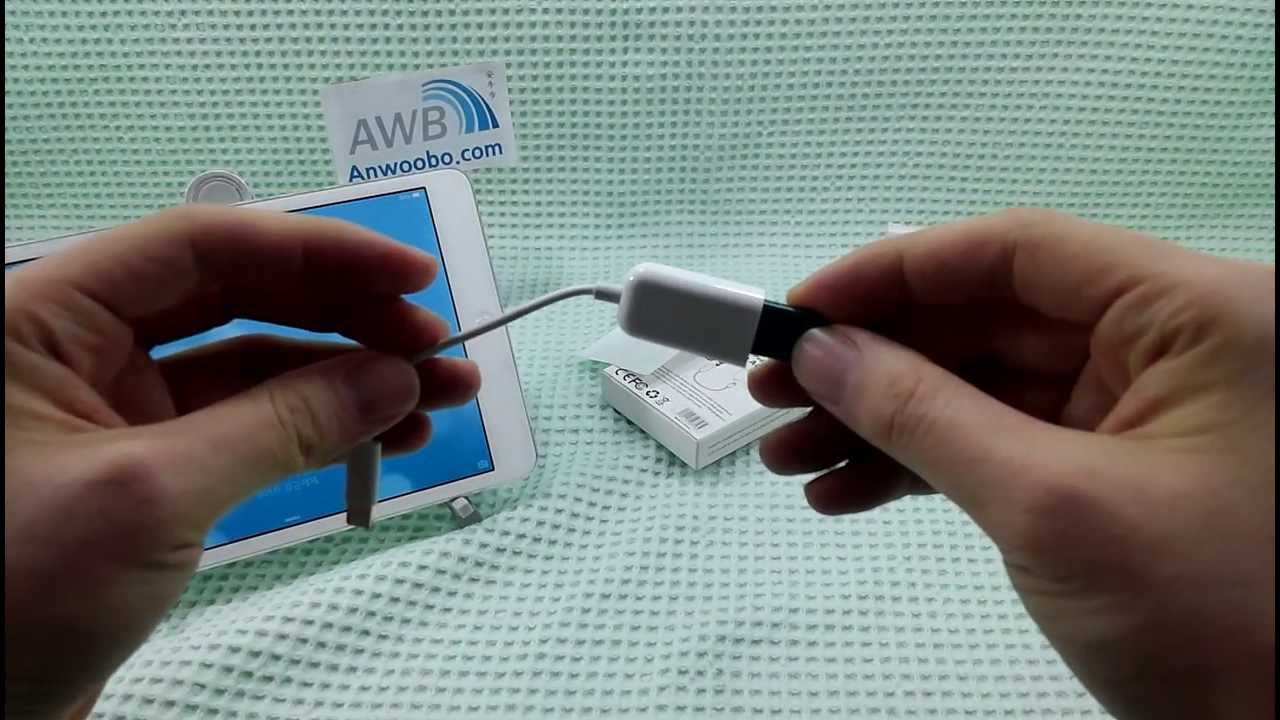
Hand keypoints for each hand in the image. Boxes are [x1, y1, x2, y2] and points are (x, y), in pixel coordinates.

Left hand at [4, 206, 480, 717]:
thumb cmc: (12, 594)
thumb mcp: (151, 496)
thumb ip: (280, 425)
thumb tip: (395, 377)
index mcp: (48, 317)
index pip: (204, 249)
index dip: (319, 252)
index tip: (413, 276)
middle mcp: (83, 349)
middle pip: (240, 299)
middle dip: (348, 320)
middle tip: (440, 345)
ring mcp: (119, 413)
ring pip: (255, 369)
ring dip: (350, 378)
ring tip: (440, 397)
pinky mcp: (149, 473)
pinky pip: (248, 429)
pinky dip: (319, 431)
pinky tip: (385, 438)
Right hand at [749, 210, 1273, 718]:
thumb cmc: (1210, 618)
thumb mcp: (1050, 507)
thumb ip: (925, 415)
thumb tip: (821, 353)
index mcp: (1192, 313)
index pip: (1018, 254)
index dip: (894, 274)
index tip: (798, 309)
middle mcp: (1171, 344)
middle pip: (991, 320)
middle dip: (873, 361)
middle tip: (773, 391)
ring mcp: (1145, 413)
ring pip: (987, 387)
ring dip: (884, 421)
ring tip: (788, 456)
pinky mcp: (1119, 473)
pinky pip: (1005, 443)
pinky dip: (925, 466)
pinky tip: (844, 492)